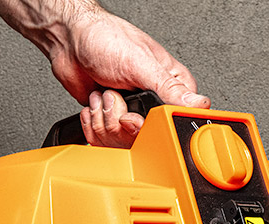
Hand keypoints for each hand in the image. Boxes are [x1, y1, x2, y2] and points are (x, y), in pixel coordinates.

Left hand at [50, 8, 210, 146]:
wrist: (71, 41)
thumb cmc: (105, 39)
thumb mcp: (140, 62)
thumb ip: (169, 87)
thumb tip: (197, 104)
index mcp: (171, 83)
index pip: (178, 117)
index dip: (157, 122)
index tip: (139, 115)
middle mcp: (153, 99)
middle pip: (148, 134)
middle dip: (123, 120)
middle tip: (116, 97)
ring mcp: (132, 111)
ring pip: (124, 139)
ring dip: (105, 117)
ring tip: (104, 93)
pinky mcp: (112, 119)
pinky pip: (106, 139)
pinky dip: (94, 122)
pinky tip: (96, 101)